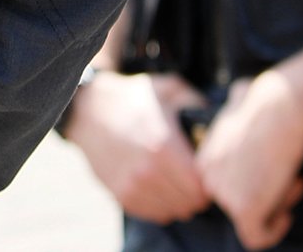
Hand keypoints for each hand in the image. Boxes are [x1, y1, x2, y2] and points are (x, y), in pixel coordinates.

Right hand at [61, 70, 210, 222]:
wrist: (87, 111)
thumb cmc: (131, 99)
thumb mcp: (167, 88)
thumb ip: (196, 103)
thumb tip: (216, 122)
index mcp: (163, 147)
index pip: (200, 187)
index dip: (209, 182)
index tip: (205, 172)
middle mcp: (148, 172)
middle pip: (189, 203)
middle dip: (196, 192)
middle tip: (193, 178)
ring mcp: (132, 186)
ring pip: (174, 211)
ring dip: (180, 200)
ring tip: (177, 182)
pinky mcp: (121, 195)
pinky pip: (155, 214)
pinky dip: (162, 205)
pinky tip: (161, 186)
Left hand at [195, 72, 302, 249]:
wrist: (279, 107)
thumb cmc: (265, 101)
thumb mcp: (238, 99)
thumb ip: (233, 108)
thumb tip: (238, 97)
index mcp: (205, 158)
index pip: (228, 186)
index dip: (255, 182)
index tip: (272, 169)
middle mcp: (208, 177)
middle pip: (239, 203)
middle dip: (267, 193)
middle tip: (288, 176)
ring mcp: (224, 194)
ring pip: (251, 218)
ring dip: (276, 205)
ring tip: (291, 181)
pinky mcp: (243, 209)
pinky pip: (255, 237)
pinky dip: (273, 231)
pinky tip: (285, 216)